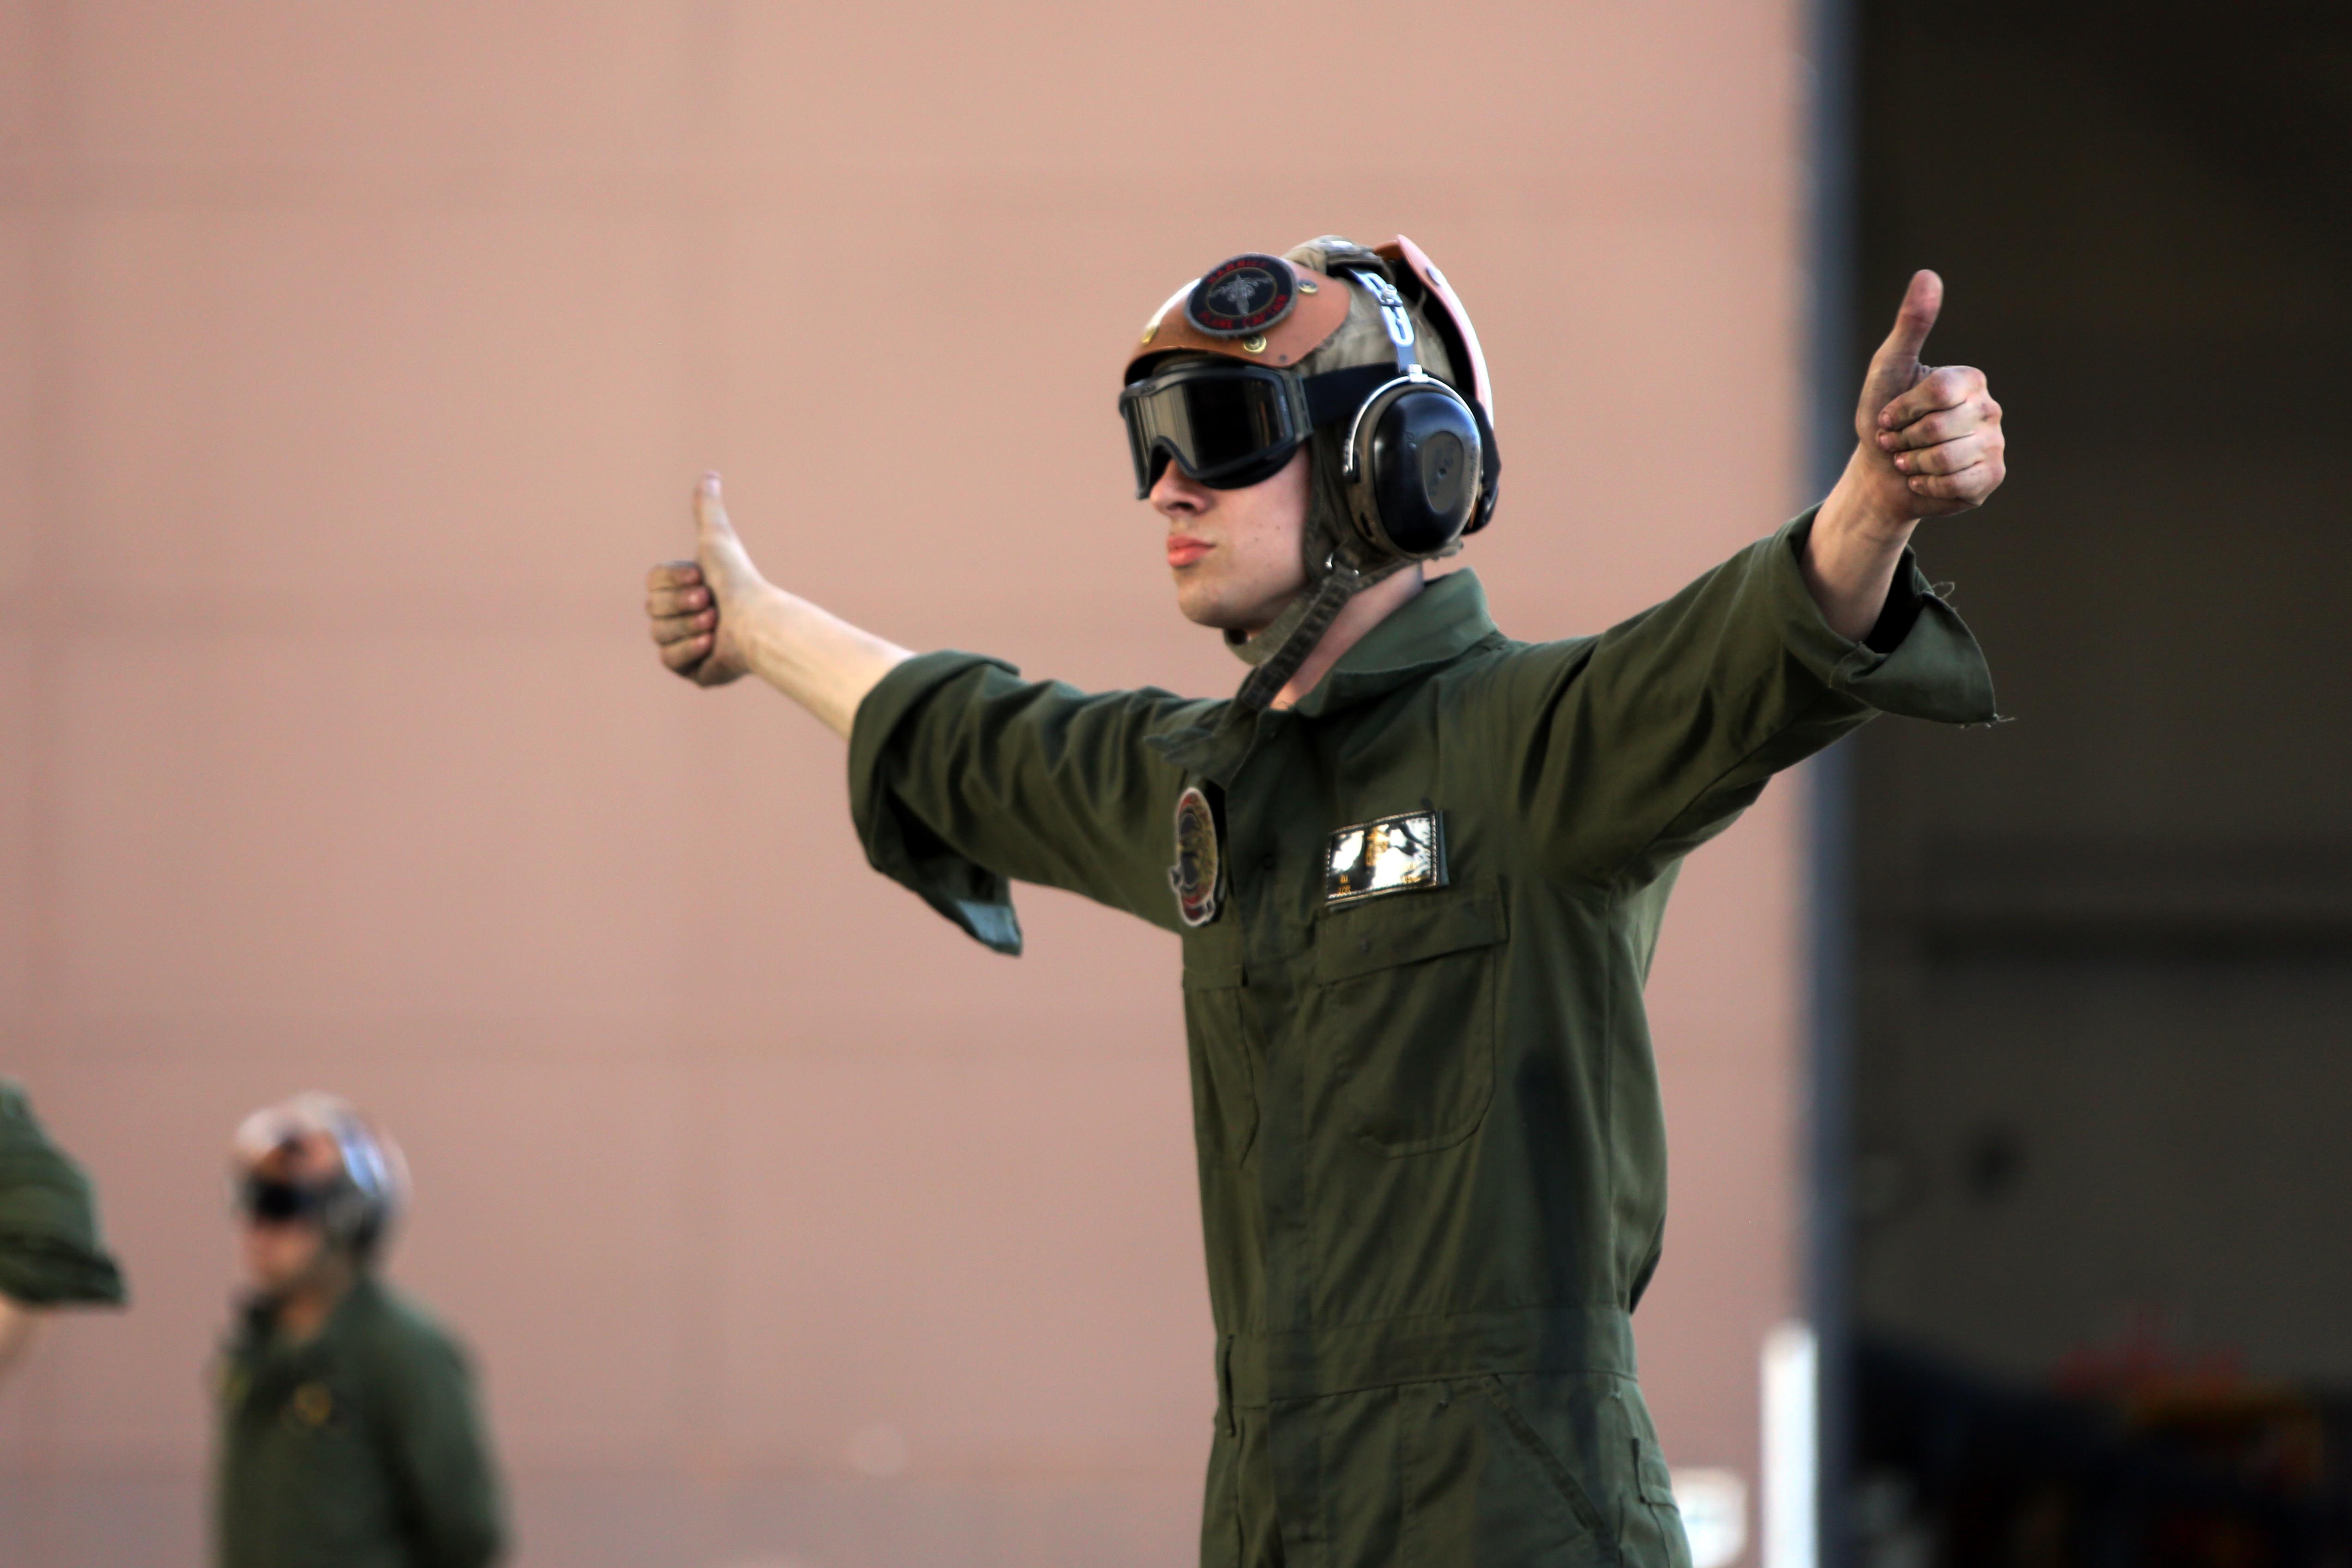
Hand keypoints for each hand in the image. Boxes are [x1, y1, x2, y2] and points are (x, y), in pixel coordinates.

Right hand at [645, 472, 764, 686]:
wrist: (758, 623)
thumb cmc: (739, 580)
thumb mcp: (717, 539)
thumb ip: (708, 509)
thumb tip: (710, 475)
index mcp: (684, 589)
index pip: (653, 584)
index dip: (673, 582)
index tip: (700, 579)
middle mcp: (683, 617)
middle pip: (653, 610)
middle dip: (682, 605)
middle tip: (711, 604)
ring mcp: (685, 645)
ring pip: (659, 633)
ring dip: (688, 626)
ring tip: (715, 624)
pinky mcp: (692, 670)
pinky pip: (669, 659)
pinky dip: (688, 649)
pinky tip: (710, 644)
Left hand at [1849, 270, 2005, 526]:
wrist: (1880, 472)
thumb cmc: (1884, 416)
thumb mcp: (1889, 367)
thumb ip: (1911, 324)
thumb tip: (1928, 274)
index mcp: (1970, 380)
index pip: (1938, 392)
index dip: (1903, 409)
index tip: (1888, 417)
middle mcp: (1989, 409)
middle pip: (1938, 428)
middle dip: (1903, 440)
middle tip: (1897, 443)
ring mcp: (1994, 444)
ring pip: (1947, 458)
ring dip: (1913, 465)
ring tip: (1909, 461)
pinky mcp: (1991, 477)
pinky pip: (1959, 484)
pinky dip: (1928, 487)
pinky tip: (1924, 481)